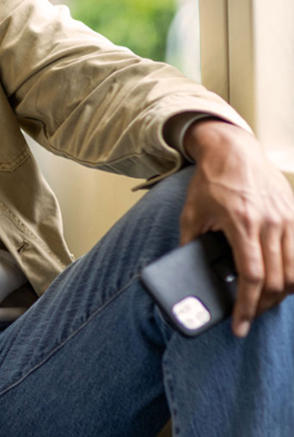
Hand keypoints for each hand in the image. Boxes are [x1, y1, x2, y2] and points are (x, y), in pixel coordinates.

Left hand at [180, 119, 293, 336]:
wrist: (233, 151)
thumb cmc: (211, 182)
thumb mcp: (192, 214)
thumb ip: (192, 244)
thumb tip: (191, 272)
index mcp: (241, 224)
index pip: (252, 276)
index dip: (247, 306)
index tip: (240, 324)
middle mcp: (270, 223)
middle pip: (277, 280)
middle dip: (263, 306)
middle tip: (250, 316)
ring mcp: (288, 219)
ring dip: (282, 293)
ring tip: (265, 302)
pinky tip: (283, 282)